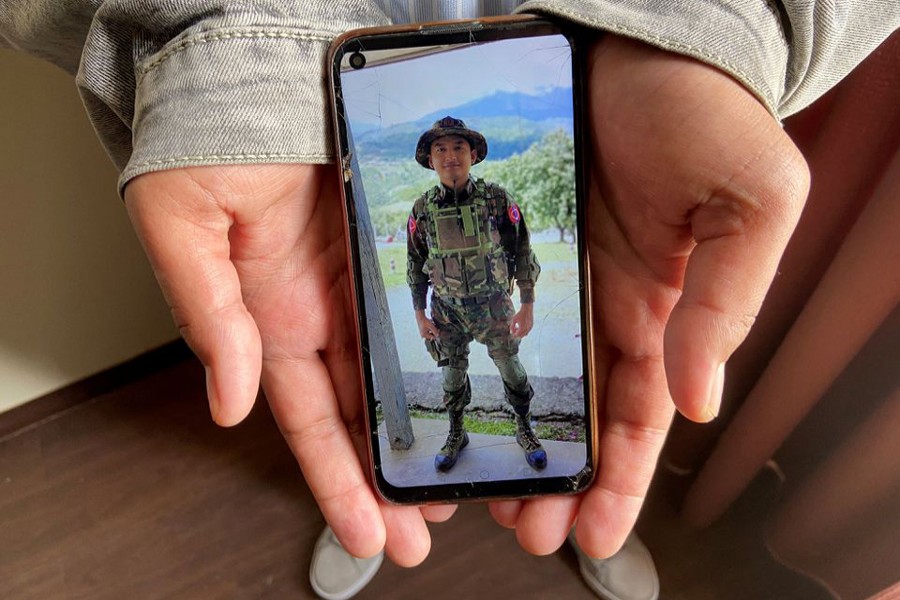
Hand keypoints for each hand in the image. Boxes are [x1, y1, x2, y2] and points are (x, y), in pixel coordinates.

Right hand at [124, 164, 453, 565]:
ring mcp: (356, 286)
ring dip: (421, 429)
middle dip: (387, 476)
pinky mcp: (386, 250)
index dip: (336, 482)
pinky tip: (464, 390)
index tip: (369, 536)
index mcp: (267, 324)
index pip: (307, 424)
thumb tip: (227, 403)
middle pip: (358, 414)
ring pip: (394, 376)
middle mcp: (317, 315)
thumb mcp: (184, 234)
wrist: (256, 75)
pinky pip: (416, 314)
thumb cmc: (205, 145)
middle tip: (426, 528)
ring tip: (458, 481)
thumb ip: (209, 320)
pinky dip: (438, 355)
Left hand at [489, 36, 808, 556]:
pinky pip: (481, 308)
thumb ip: (726, 303)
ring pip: (522, 376)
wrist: (642, 42)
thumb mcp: (748, 206)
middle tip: (517, 526)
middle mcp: (602, 308)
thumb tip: (701, 399)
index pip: (641, 415)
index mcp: (663, 312)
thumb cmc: (707, 115)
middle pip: (573, 411)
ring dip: (501, 432)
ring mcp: (551, 277)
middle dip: (551, 474)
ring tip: (470, 486)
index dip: (620, 479)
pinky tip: (445, 392)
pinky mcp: (506, 241)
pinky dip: (466, 355)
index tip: (592, 535)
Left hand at [510, 302, 533, 337]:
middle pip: (521, 336)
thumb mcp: (514, 320)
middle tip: (516, 328)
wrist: (527, 309)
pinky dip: (525, 329)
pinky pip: (528, 331)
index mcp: (522, 328)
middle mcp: (526, 329)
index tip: (512, 329)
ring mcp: (530, 328)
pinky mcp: (532, 325)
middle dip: (517, 333)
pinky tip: (523, 324)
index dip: (514, 333)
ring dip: (521, 332)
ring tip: (519, 326)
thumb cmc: (519, 314)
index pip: (517, 335)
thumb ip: (512, 326)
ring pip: (525, 334)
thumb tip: (511, 332)